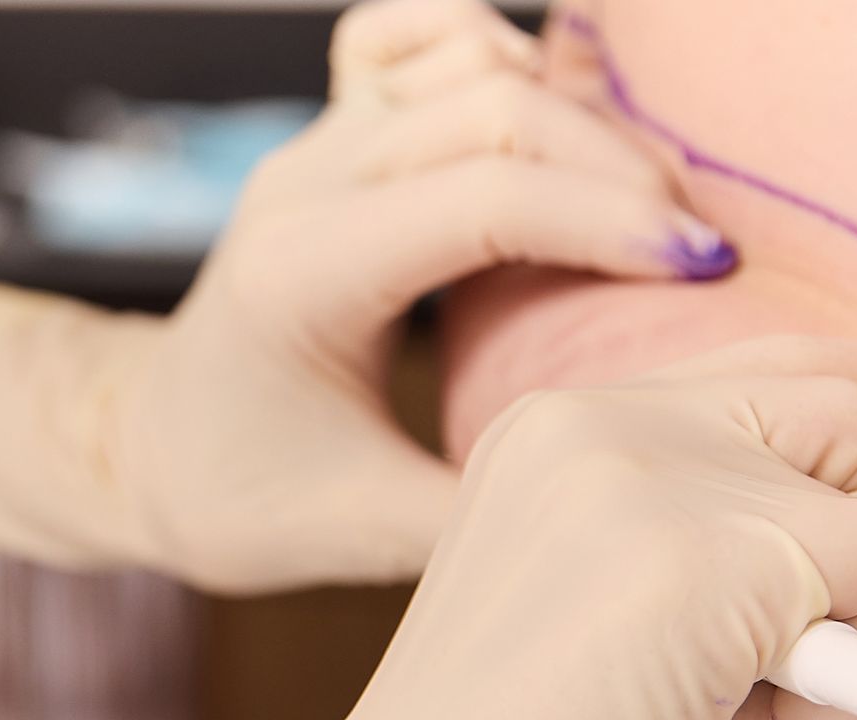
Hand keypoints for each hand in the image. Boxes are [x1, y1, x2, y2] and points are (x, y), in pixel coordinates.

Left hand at [0, 0, 724, 592]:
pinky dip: (499, 50)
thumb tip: (633, 489)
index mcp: (302, 274)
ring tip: (648, 203)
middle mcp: (305, 182)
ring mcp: (317, 142)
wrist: (144, 445)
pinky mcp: (334, 131)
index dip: (611, 221)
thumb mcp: (360, 533)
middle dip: (620, 168)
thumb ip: (485, 512)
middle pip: (494, 107)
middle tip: (702, 254)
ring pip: (469, 55)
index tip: (712, 274)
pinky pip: (420, 35)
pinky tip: (553, 119)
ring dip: (577, 113)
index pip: (485, 199)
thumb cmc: (239, 496)